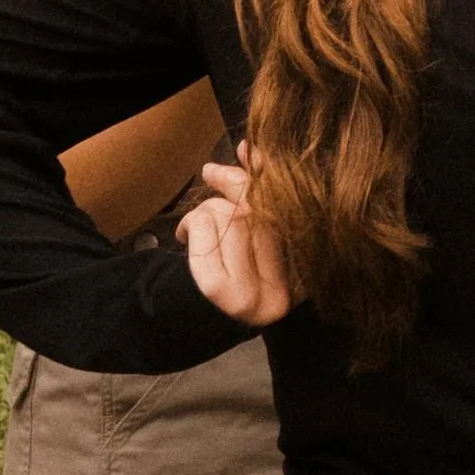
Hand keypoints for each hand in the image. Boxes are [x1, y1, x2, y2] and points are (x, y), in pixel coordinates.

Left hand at [175, 142, 293, 326]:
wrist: (176, 324)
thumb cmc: (217, 278)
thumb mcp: (247, 247)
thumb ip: (257, 204)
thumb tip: (249, 150)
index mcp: (299, 281)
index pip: (291, 215)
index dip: (270, 177)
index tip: (249, 150)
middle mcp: (284, 292)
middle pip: (265, 214)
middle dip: (234, 184)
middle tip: (211, 172)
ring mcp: (254, 295)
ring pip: (236, 218)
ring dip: (207, 212)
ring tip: (196, 229)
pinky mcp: (221, 292)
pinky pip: (210, 231)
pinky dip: (193, 224)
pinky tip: (186, 238)